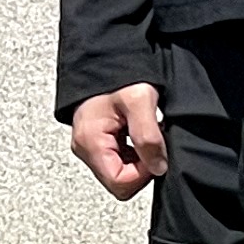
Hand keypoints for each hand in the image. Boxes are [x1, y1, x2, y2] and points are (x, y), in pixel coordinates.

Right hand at [69, 83, 164, 200]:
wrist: (105, 61)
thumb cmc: (118, 77)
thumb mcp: (139, 101)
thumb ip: (148, 137)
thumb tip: (158, 168)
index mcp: (90, 142)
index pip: (120, 183)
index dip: (143, 173)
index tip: (153, 149)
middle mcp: (85, 149)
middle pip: (119, 182)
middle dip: (141, 168)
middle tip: (151, 140)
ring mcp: (89, 147)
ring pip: (120, 173)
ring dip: (139, 160)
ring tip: (144, 133)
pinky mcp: (96, 143)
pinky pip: (118, 162)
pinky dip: (134, 153)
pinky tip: (138, 133)